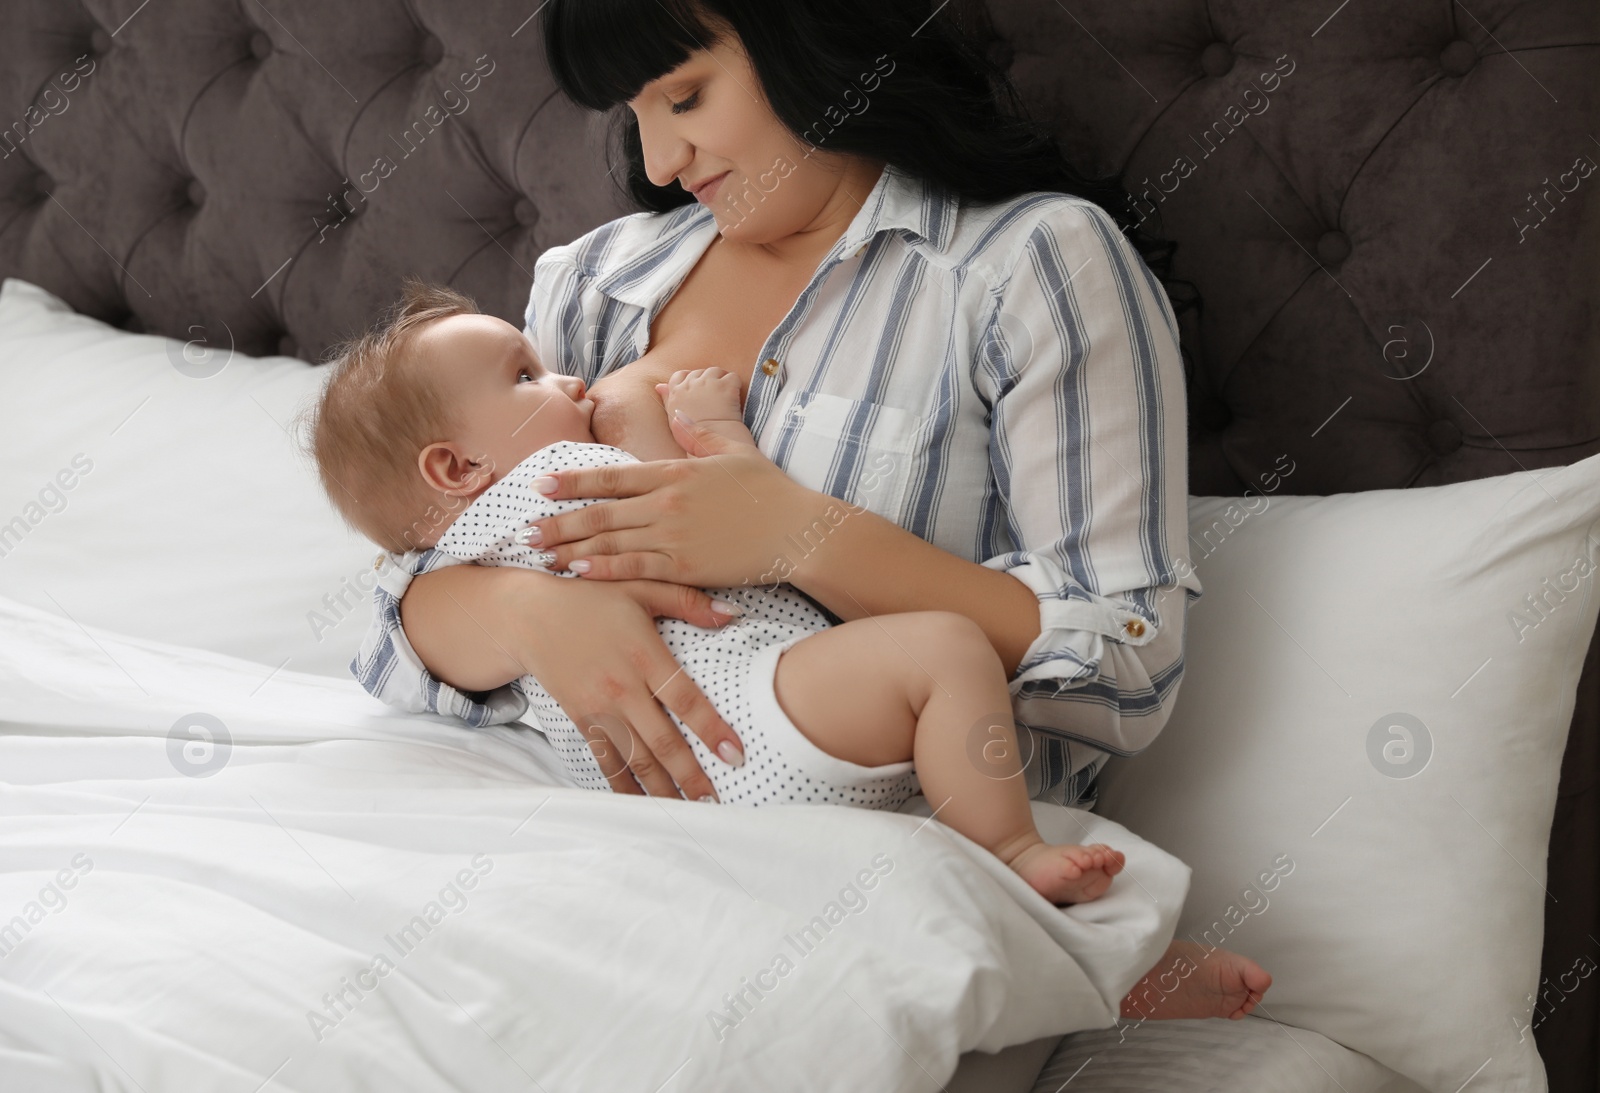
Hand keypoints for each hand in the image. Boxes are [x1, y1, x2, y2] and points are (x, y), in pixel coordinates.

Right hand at [516, 576, 747, 798]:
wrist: (529, 616)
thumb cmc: (591, 599)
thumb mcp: (640, 587)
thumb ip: (688, 601)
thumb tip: (735, 614)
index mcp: (643, 654)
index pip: (685, 699)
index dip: (711, 730)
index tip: (736, 757)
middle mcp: (622, 687)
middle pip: (662, 742)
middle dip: (690, 777)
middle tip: (715, 804)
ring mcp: (599, 708)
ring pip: (635, 759)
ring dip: (661, 789)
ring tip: (687, 811)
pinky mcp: (581, 720)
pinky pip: (607, 760)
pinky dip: (624, 787)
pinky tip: (642, 805)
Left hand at [520, 422, 835, 587]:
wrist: (799, 530)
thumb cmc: (771, 490)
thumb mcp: (733, 450)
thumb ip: (697, 430)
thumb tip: (672, 401)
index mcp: (675, 471)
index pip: (611, 474)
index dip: (571, 479)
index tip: (539, 484)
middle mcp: (667, 502)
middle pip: (599, 511)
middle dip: (557, 520)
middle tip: (522, 528)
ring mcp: (674, 535)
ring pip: (609, 541)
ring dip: (570, 547)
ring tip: (540, 553)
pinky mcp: (685, 567)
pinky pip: (634, 568)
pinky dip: (602, 570)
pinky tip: (577, 572)